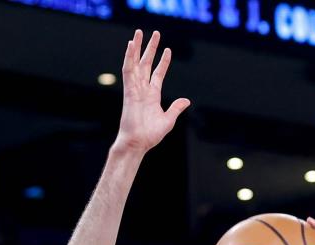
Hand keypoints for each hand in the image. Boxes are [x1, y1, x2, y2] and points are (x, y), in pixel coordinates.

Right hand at [115, 30, 190, 154]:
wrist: (138, 143)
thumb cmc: (150, 135)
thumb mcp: (168, 120)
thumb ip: (176, 108)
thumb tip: (186, 100)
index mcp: (152, 96)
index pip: (158, 74)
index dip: (163, 62)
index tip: (168, 50)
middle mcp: (143, 89)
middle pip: (146, 64)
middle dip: (150, 48)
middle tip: (154, 33)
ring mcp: (135, 89)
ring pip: (136, 63)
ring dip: (138, 47)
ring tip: (139, 32)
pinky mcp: (128, 91)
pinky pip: (128, 71)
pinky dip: (129, 57)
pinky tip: (131, 45)